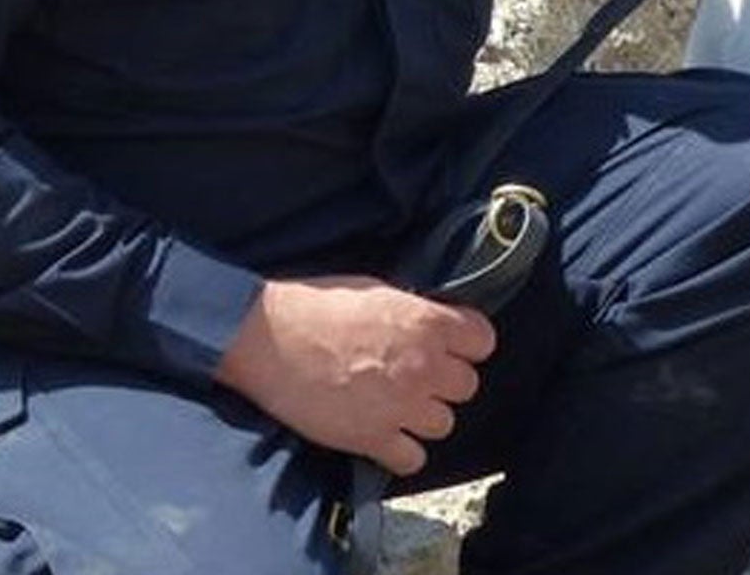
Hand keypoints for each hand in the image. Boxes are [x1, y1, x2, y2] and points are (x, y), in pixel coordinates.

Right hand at [216, 274, 495, 475]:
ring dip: (424, 415)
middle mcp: (423, 366)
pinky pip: (413, 458)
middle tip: (417, 374)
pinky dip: (402, 450)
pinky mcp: (372, 439)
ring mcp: (400, 407)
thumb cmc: (316, 305)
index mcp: (426, 323)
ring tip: (398, 404)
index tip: (453, 345)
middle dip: (444, 380)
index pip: (482, 341)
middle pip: (467, 386)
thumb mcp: (376, 291)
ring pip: (444, 424)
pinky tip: (385, 433)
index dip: (468, 343)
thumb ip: (414, 313)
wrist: (267, 338)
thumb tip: (433, 325)